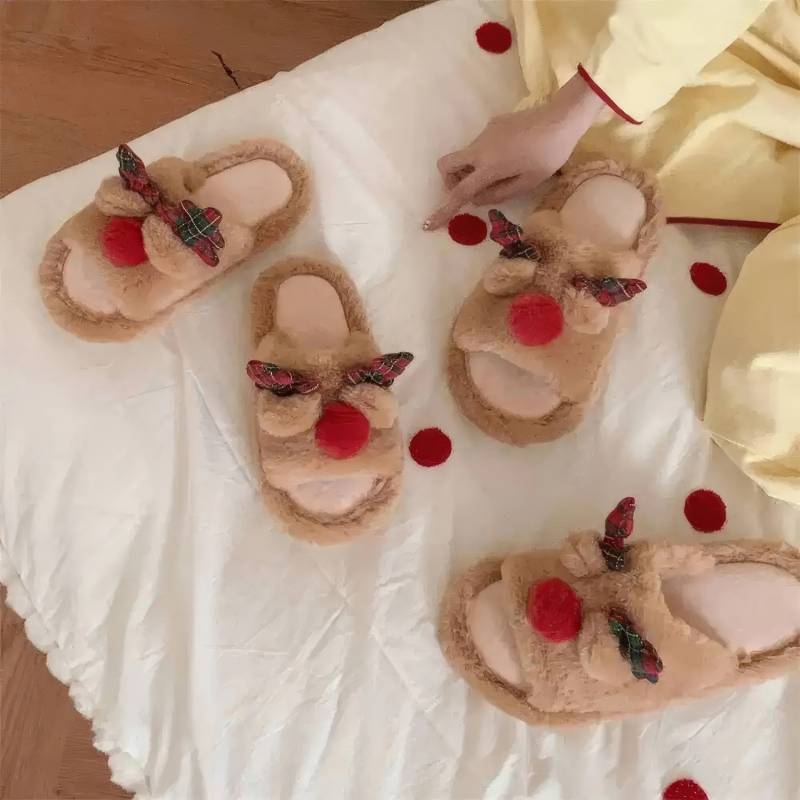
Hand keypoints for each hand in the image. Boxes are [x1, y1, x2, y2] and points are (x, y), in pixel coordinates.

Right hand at [423, 73, 603, 229]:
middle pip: (447, 165)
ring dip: (472, 169)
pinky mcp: (493, 124)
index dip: (443, 210)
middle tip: (469, 189)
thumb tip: (476, 199)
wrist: (562, 117)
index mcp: (489, 167)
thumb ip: (498, 193)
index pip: (459, 193)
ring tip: (501, 172)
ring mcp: (485, 134)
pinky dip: (485, 156)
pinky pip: (480, 145)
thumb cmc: (549, 154)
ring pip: (465, 156)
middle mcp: (480, 149)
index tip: (428, 224)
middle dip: (449, 181)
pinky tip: (511, 155)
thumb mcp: (527, 182)